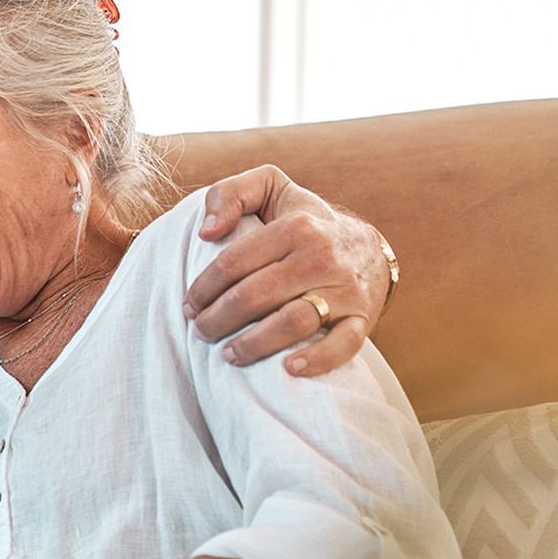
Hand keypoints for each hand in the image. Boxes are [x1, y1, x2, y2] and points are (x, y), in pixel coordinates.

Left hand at [183, 165, 391, 376]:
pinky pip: (342, 345)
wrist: (369, 248)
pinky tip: (287, 369)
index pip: (234, 262)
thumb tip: (206, 230)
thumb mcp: (271, 189)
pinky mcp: (362, 317)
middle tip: (200, 332)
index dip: (203, 288)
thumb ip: (230, 194)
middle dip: (218, 320)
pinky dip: (316, 360)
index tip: (188, 306)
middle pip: (255, 296)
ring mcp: (345, 289)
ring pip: (293, 323)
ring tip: (227, 355)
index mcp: (295, 226)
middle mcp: (321, 256)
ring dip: (253, 344)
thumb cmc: (304, 221)